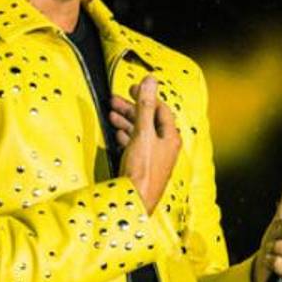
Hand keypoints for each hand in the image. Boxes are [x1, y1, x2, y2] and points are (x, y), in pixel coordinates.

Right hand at [113, 75, 180, 213]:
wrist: (135, 201)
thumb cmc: (142, 170)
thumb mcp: (143, 133)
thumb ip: (146, 106)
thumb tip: (150, 80)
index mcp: (170, 137)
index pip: (161, 109)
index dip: (146, 96)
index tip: (131, 89)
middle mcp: (165, 146)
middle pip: (149, 120)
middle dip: (132, 109)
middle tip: (115, 100)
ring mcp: (155, 157)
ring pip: (141, 133)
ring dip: (126, 122)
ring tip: (111, 114)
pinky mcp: (144, 167)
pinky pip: (136, 146)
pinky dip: (126, 137)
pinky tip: (116, 134)